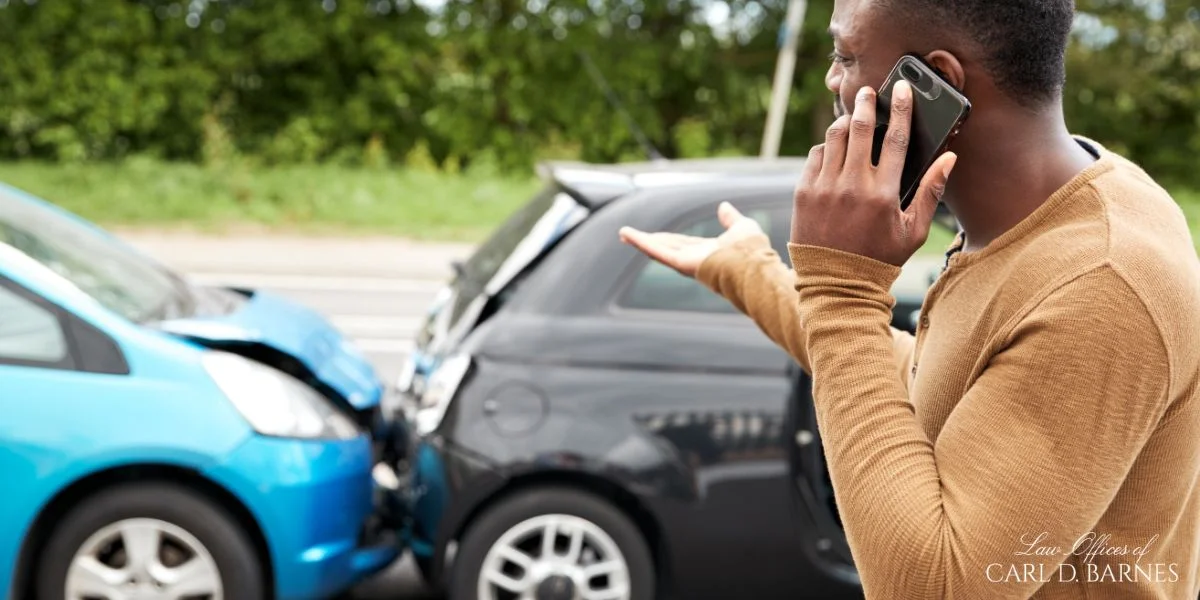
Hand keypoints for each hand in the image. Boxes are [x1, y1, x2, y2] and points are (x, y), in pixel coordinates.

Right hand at [618, 201, 764, 277]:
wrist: (753, 265)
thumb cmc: (752, 251)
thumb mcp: (742, 227)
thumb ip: (731, 218)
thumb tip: (724, 206)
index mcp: (708, 252)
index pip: (684, 244)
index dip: (669, 238)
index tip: (656, 235)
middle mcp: (695, 259)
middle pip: (667, 247)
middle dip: (649, 241)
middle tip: (630, 236)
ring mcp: (686, 262)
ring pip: (658, 250)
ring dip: (639, 241)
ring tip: (623, 233)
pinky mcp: (680, 263)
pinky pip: (657, 252)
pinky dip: (641, 242)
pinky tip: (627, 234)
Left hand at [791, 80, 957, 266]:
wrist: (835, 283)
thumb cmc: (880, 258)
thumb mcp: (913, 230)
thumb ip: (931, 191)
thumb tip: (949, 158)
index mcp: (883, 193)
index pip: (896, 138)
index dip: (901, 109)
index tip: (901, 89)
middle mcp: (852, 185)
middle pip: (861, 128)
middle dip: (865, 104)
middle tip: (868, 92)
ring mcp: (824, 187)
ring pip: (835, 137)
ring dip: (844, 122)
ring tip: (852, 116)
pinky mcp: (803, 193)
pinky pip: (815, 156)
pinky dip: (826, 146)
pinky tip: (834, 148)